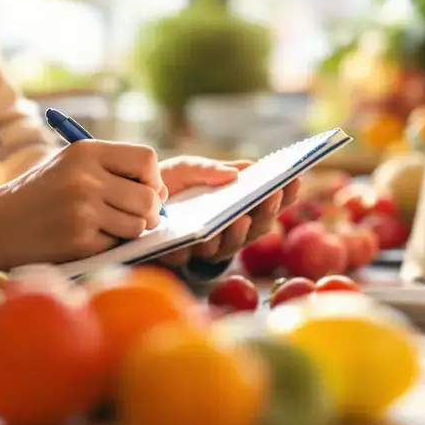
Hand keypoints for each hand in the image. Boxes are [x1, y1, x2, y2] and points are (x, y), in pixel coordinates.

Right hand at [0, 140, 165, 269]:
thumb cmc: (40, 196)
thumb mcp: (70, 166)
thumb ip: (112, 170)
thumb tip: (161, 192)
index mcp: (85, 151)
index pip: (146, 158)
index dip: (153, 177)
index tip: (144, 189)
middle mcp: (85, 177)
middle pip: (149, 196)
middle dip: (148, 211)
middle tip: (135, 217)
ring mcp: (82, 209)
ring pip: (138, 224)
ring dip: (130, 231)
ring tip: (105, 227)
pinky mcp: (79, 240)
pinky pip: (117, 244)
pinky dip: (108, 245)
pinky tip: (86, 239)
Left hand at [156, 156, 300, 266]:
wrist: (129, 200)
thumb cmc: (167, 184)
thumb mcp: (187, 168)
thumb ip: (210, 169)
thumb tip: (243, 170)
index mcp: (235, 207)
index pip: (268, 204)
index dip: (285, 195)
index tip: (296, 179)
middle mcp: (226, 231)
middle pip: (257, 228)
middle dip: (268, 212)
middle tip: (272, 195)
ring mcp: (205, 246)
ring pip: (229, 246)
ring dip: (238, 233)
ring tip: (240, 217)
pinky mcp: (179, 256)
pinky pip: (193, 256)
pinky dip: (199, 245)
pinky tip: (202, 235)